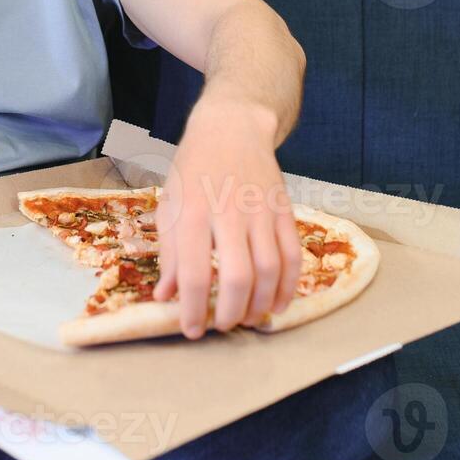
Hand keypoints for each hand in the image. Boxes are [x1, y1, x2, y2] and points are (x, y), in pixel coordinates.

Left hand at [152, 98, 301, 338]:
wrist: (231, 128)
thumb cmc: (193, 170)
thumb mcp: (169, 205)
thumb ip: (169, 253)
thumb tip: (166, 297)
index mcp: (192, 212)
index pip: (195, 272)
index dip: (194, 309)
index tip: (192, 330)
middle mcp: (229, 211)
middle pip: (239, 276)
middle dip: (232, 312)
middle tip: (223, 326)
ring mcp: (261, 210)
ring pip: (270, 269)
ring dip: (261, 304)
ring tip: (248, 319)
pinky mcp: (283, 210)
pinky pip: (293, 255)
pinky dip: (288, 286)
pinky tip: (277, 303)